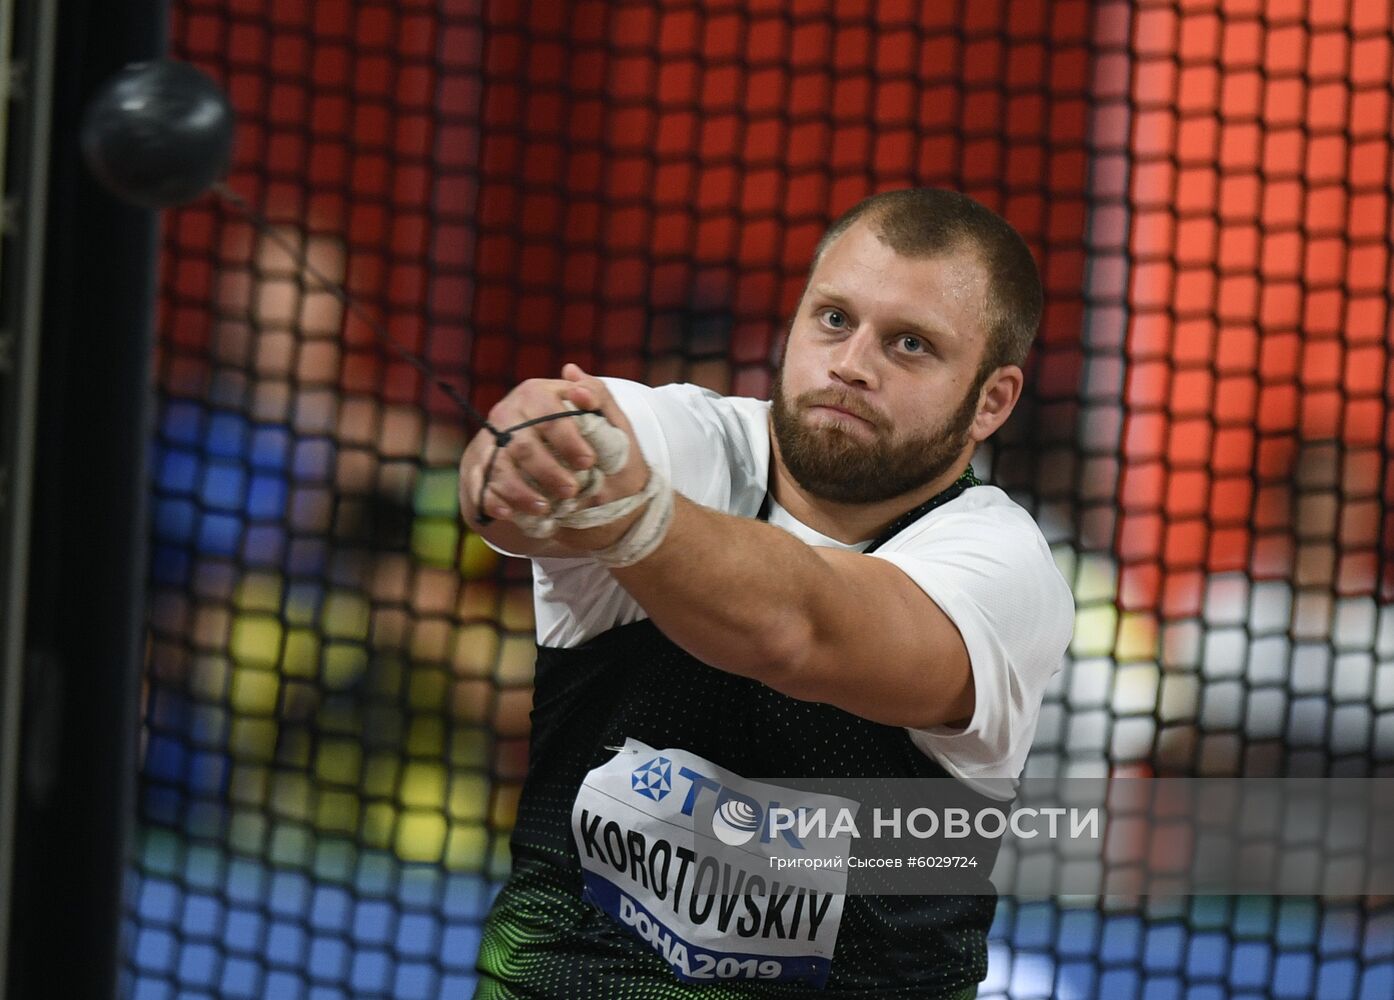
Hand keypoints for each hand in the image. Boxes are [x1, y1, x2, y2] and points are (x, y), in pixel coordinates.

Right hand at [458, 364, 647, 539]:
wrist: (535, 452)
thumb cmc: (571, 431)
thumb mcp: (590, 410)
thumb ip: (594, 393)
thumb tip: (574, 372)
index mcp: (535, 394)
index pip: (549, 413)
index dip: (569, 439)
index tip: (589, 461)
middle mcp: (507, 415)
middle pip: (524, 445)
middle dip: (549, 471)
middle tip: (572, 491)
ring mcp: (489, 442)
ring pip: (501, 468)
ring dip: (523, 492)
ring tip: (546, 509)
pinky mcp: (477, 468)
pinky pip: (480, 485)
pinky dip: (492, 500)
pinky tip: (507, 513)